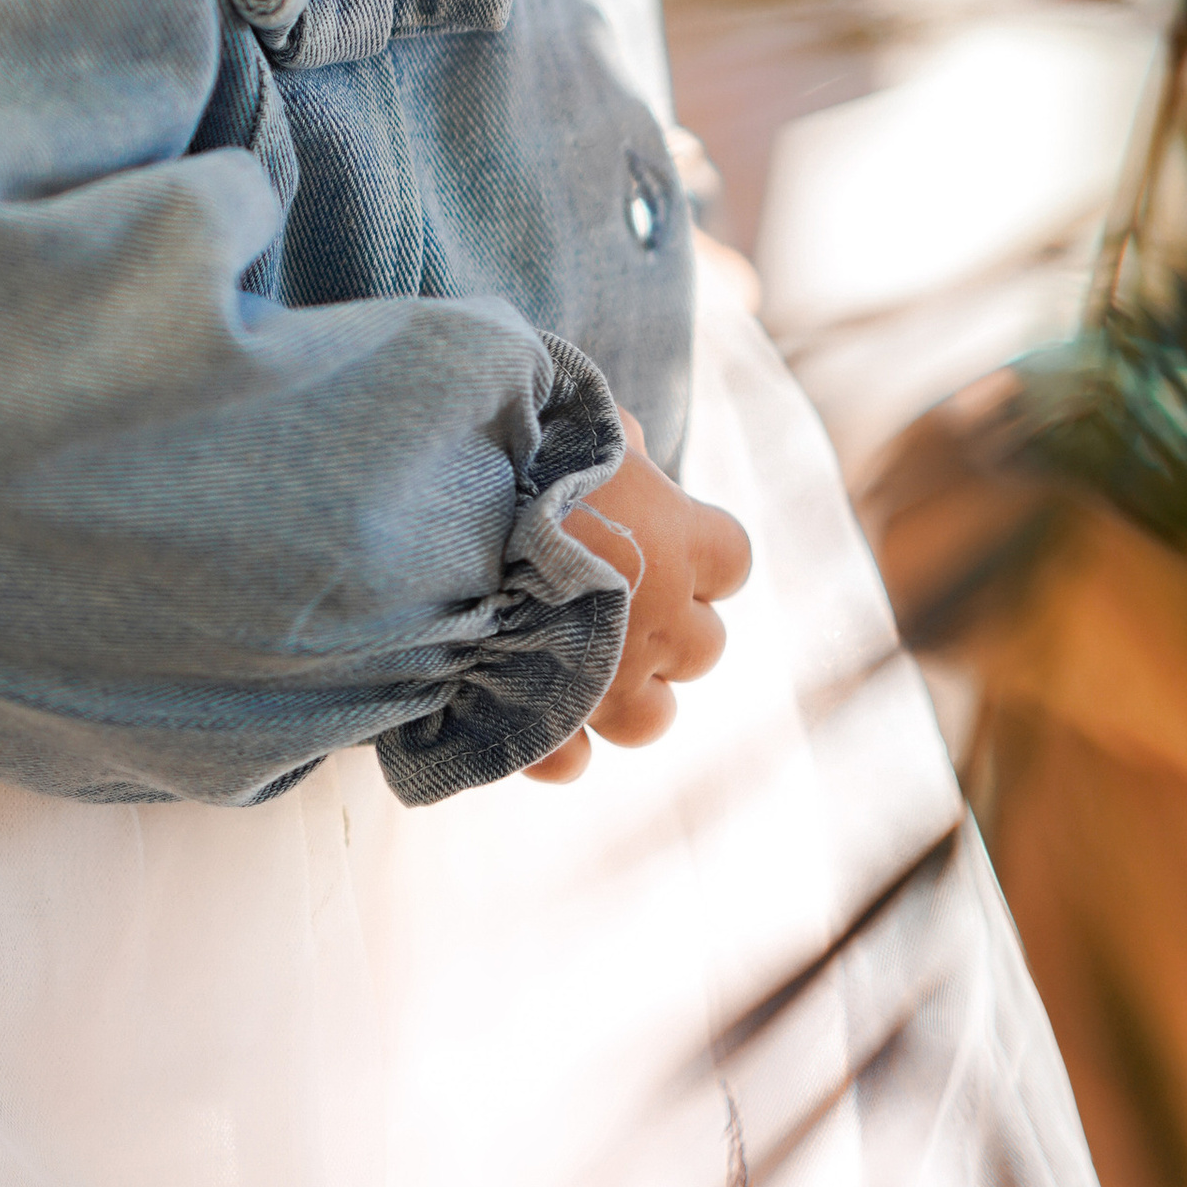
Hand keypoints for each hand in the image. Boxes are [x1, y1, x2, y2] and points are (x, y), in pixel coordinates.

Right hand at [523, 414, 751, 784]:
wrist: (454, 526)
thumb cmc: (522, 461)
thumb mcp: (580, 427)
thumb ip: (614, 440)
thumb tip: (627, 442)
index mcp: (681, 544)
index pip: (732, 559)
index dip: (701, 552)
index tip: (665, 537)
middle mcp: (663, 621)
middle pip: (705, 645)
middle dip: (669, 627)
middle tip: (618, 596)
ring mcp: (615, 681)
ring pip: (654, 716)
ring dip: (630, 695)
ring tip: (588, 667)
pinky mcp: (556, 724)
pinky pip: (570, 760)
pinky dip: (556, 747)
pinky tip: (534, 721)